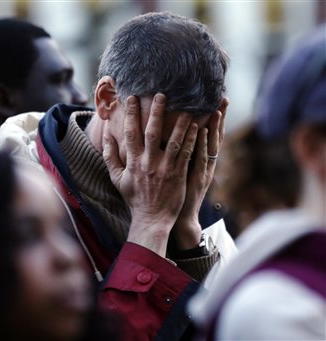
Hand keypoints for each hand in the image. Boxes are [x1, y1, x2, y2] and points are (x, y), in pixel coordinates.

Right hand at [103, 94, 197, 255]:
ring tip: (186, 106)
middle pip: (152, 132)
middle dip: (156, 112)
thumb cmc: (133, 197)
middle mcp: (148, 163)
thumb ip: (110, 156)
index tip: (133, 98)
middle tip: (161, 94)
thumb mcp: (116, 178)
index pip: (130, 133)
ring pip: (173, 140)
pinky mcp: (178, 174)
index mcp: (132, 162)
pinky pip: (185, 153)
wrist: (151, 219)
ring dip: (179, 122)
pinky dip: (190, 139)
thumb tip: (106, 135)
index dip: (132, 114)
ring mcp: (165, 168)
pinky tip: (196, 126)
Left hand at [173, 98, 227, 249]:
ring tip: (215, 108)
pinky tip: (201, 131)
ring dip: (213, 127)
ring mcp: (201, 171)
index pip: (207, 134)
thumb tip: (176, 136)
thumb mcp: (181, 173)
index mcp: (200, 160)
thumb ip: (181, 155)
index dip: (213, 118)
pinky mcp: (195, 178)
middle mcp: (204, 163)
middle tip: (221, 96)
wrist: (180, 219)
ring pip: (209, 145)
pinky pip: (199, 158)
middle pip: (213, 135)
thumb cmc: (176, 196)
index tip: (216, 99)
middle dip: (218, 116)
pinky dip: (201, 145)